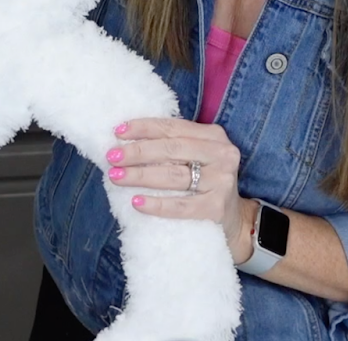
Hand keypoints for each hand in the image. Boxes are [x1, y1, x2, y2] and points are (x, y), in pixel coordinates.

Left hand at [107, 118, 254, 261]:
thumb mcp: (197, 157)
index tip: (118, 132)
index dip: (144, 128)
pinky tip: (136, 202)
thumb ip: (173, 146)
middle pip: (171, 149)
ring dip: (140, 176)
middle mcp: (222, 154)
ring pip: (173, 176)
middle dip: (137, 152)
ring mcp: (221, 182)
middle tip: (112, 157)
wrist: (235, 220)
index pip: (173, 127)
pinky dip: (156, 204)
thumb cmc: (205, 183)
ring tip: (116, 177)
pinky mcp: (216, 208)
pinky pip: (180, 206)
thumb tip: (126, 141)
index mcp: (214, 135)